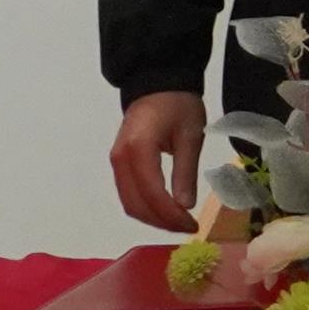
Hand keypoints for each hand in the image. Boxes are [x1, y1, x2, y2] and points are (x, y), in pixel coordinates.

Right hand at [108, 91, 209, 230]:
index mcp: (138, 149)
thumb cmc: (179, 104)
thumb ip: (186, 172)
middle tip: (188, 227)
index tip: (192, 225)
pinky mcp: (119, 163)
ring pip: (129, 202)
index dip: (171, 215)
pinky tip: (166, 210)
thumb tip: (185, 206)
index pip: (152, 193)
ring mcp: (116, 162)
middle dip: (161, 221)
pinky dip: (145, 206)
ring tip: (179, 221)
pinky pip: (128, 193)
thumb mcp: (190, 136)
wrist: (158, 82)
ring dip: (152, 217)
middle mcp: (120, 159)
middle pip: (135, 204)